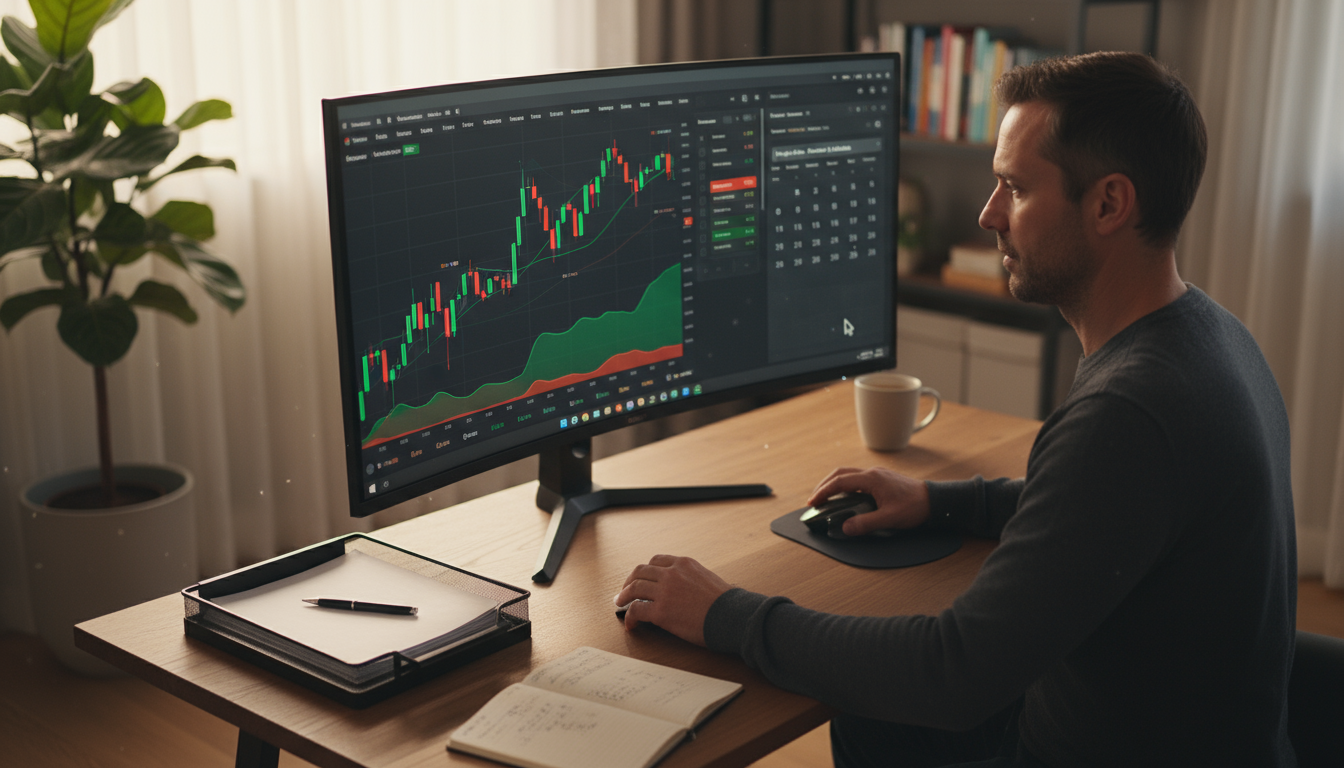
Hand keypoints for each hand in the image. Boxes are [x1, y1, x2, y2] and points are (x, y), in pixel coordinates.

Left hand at [615, 555, 731, 645]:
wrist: (732, 615)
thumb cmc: (727, 602)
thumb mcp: (709, 579)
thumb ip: (694, 579)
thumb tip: (691, 589)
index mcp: (684, 564)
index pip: (656, 561)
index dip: (644, 571)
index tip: (640, 578)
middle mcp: (671, 573)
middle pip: (640, 572)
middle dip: (629, 581)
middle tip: (625, 591)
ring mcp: (665, 592)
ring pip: (634, 588)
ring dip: (624, 596)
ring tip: (620, 603)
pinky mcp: (661, 611)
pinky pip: (636, 610)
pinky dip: (630, 617)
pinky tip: (631, 624)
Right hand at [807, 467, 930, 536]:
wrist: (935, 500)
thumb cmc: (915, 507)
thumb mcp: (889, 518)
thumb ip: (865, 523)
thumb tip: (846, 527)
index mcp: (872, 479)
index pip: (840, 482)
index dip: (823, 492)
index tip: (813, 502)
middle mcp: (873, 473)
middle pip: (841, 473)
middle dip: (825, 485)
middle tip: (815, 499)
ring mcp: (878, 475)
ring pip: (849, 475)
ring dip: (835, 484)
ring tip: (827, 497)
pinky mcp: (883, 479)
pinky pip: (858, 479)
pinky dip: (846, 486)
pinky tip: (846, 497)